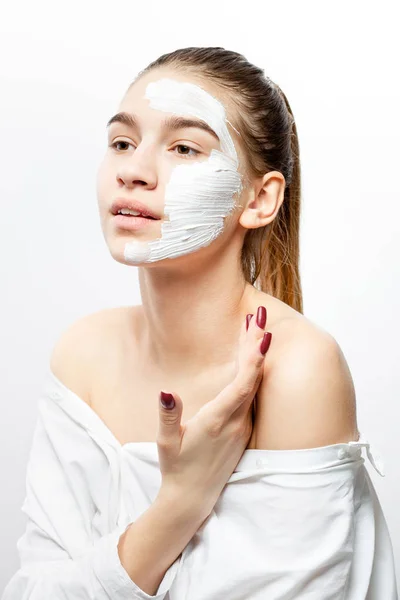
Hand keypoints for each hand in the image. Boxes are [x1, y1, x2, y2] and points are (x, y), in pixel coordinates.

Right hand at [156, 307, 271, 518]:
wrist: (192, 498)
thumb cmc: (177, 468)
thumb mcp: (166, 443)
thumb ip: (169, 416)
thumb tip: (166, 391)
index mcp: (218, 421)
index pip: (242, 385)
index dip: (253, 359)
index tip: (261, 335)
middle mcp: (236, 422)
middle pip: (252, 378)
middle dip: (255, 346)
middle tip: (258, 316)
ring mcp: (243, 426)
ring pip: (254, 385)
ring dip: (255, 357)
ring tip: (256, 328)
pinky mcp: (244, 429)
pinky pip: (252, 395)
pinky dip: (253, 373)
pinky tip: (251, 359)